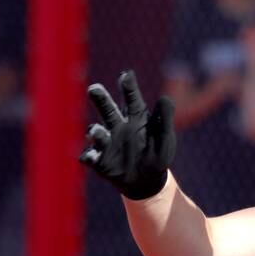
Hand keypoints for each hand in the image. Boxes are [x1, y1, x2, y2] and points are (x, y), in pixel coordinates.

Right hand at [80, 70, 175, 199]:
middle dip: (100, 99)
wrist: (147, 180)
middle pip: (107, 109)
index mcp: (136, 117)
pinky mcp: (99, 161)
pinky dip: (88, 156)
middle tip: (94, 88)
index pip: (132, 99)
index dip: (128, 86)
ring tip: (96, 131)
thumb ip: (165, 118)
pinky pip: (89, 156)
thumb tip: (165, 98)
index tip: (126, 75)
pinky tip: (90, 157)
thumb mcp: (165, 136)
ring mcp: (107, 143)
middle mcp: (118, 126)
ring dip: (94, 131)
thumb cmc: (157, 153)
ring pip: (96, 132)